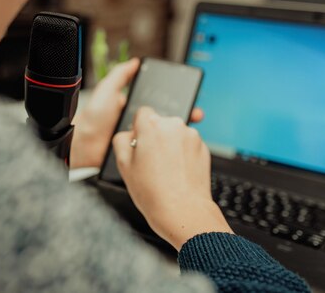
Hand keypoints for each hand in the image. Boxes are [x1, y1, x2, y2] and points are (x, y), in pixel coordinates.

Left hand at [70, 59, 203, 168]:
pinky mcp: (140, 158)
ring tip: (187, 130)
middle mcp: (138, 127)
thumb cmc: (92, 121)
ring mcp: (140, 143)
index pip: (157, 105)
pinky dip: (167, 152)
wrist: (84, 150)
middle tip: (194, 115)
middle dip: (180, 118)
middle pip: (164, 121)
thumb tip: (134, 62)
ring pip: (163, 138)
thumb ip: (119, 76)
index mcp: (132, 111)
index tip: (187, 98)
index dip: (172, 101)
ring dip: (177, 135)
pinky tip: (176, 147)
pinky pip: (156, 154)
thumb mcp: (106, 92)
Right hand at [112, 107, 232, 250]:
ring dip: (170, 146)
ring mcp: (191, 136)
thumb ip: (121, 140)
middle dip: (155, 138)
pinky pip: (188, 145)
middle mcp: (173, 125)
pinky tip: (177, 173)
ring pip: (175, 134)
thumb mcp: (123, 165)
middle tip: (150, 163)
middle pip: (160, 123)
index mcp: (151, 124)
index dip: (139, 130)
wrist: (183, 212)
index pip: (142, 113)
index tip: (139, 145)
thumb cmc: (153, 192)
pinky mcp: (203, 148)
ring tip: (165, 171)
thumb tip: (128, 134)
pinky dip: (182, 155)